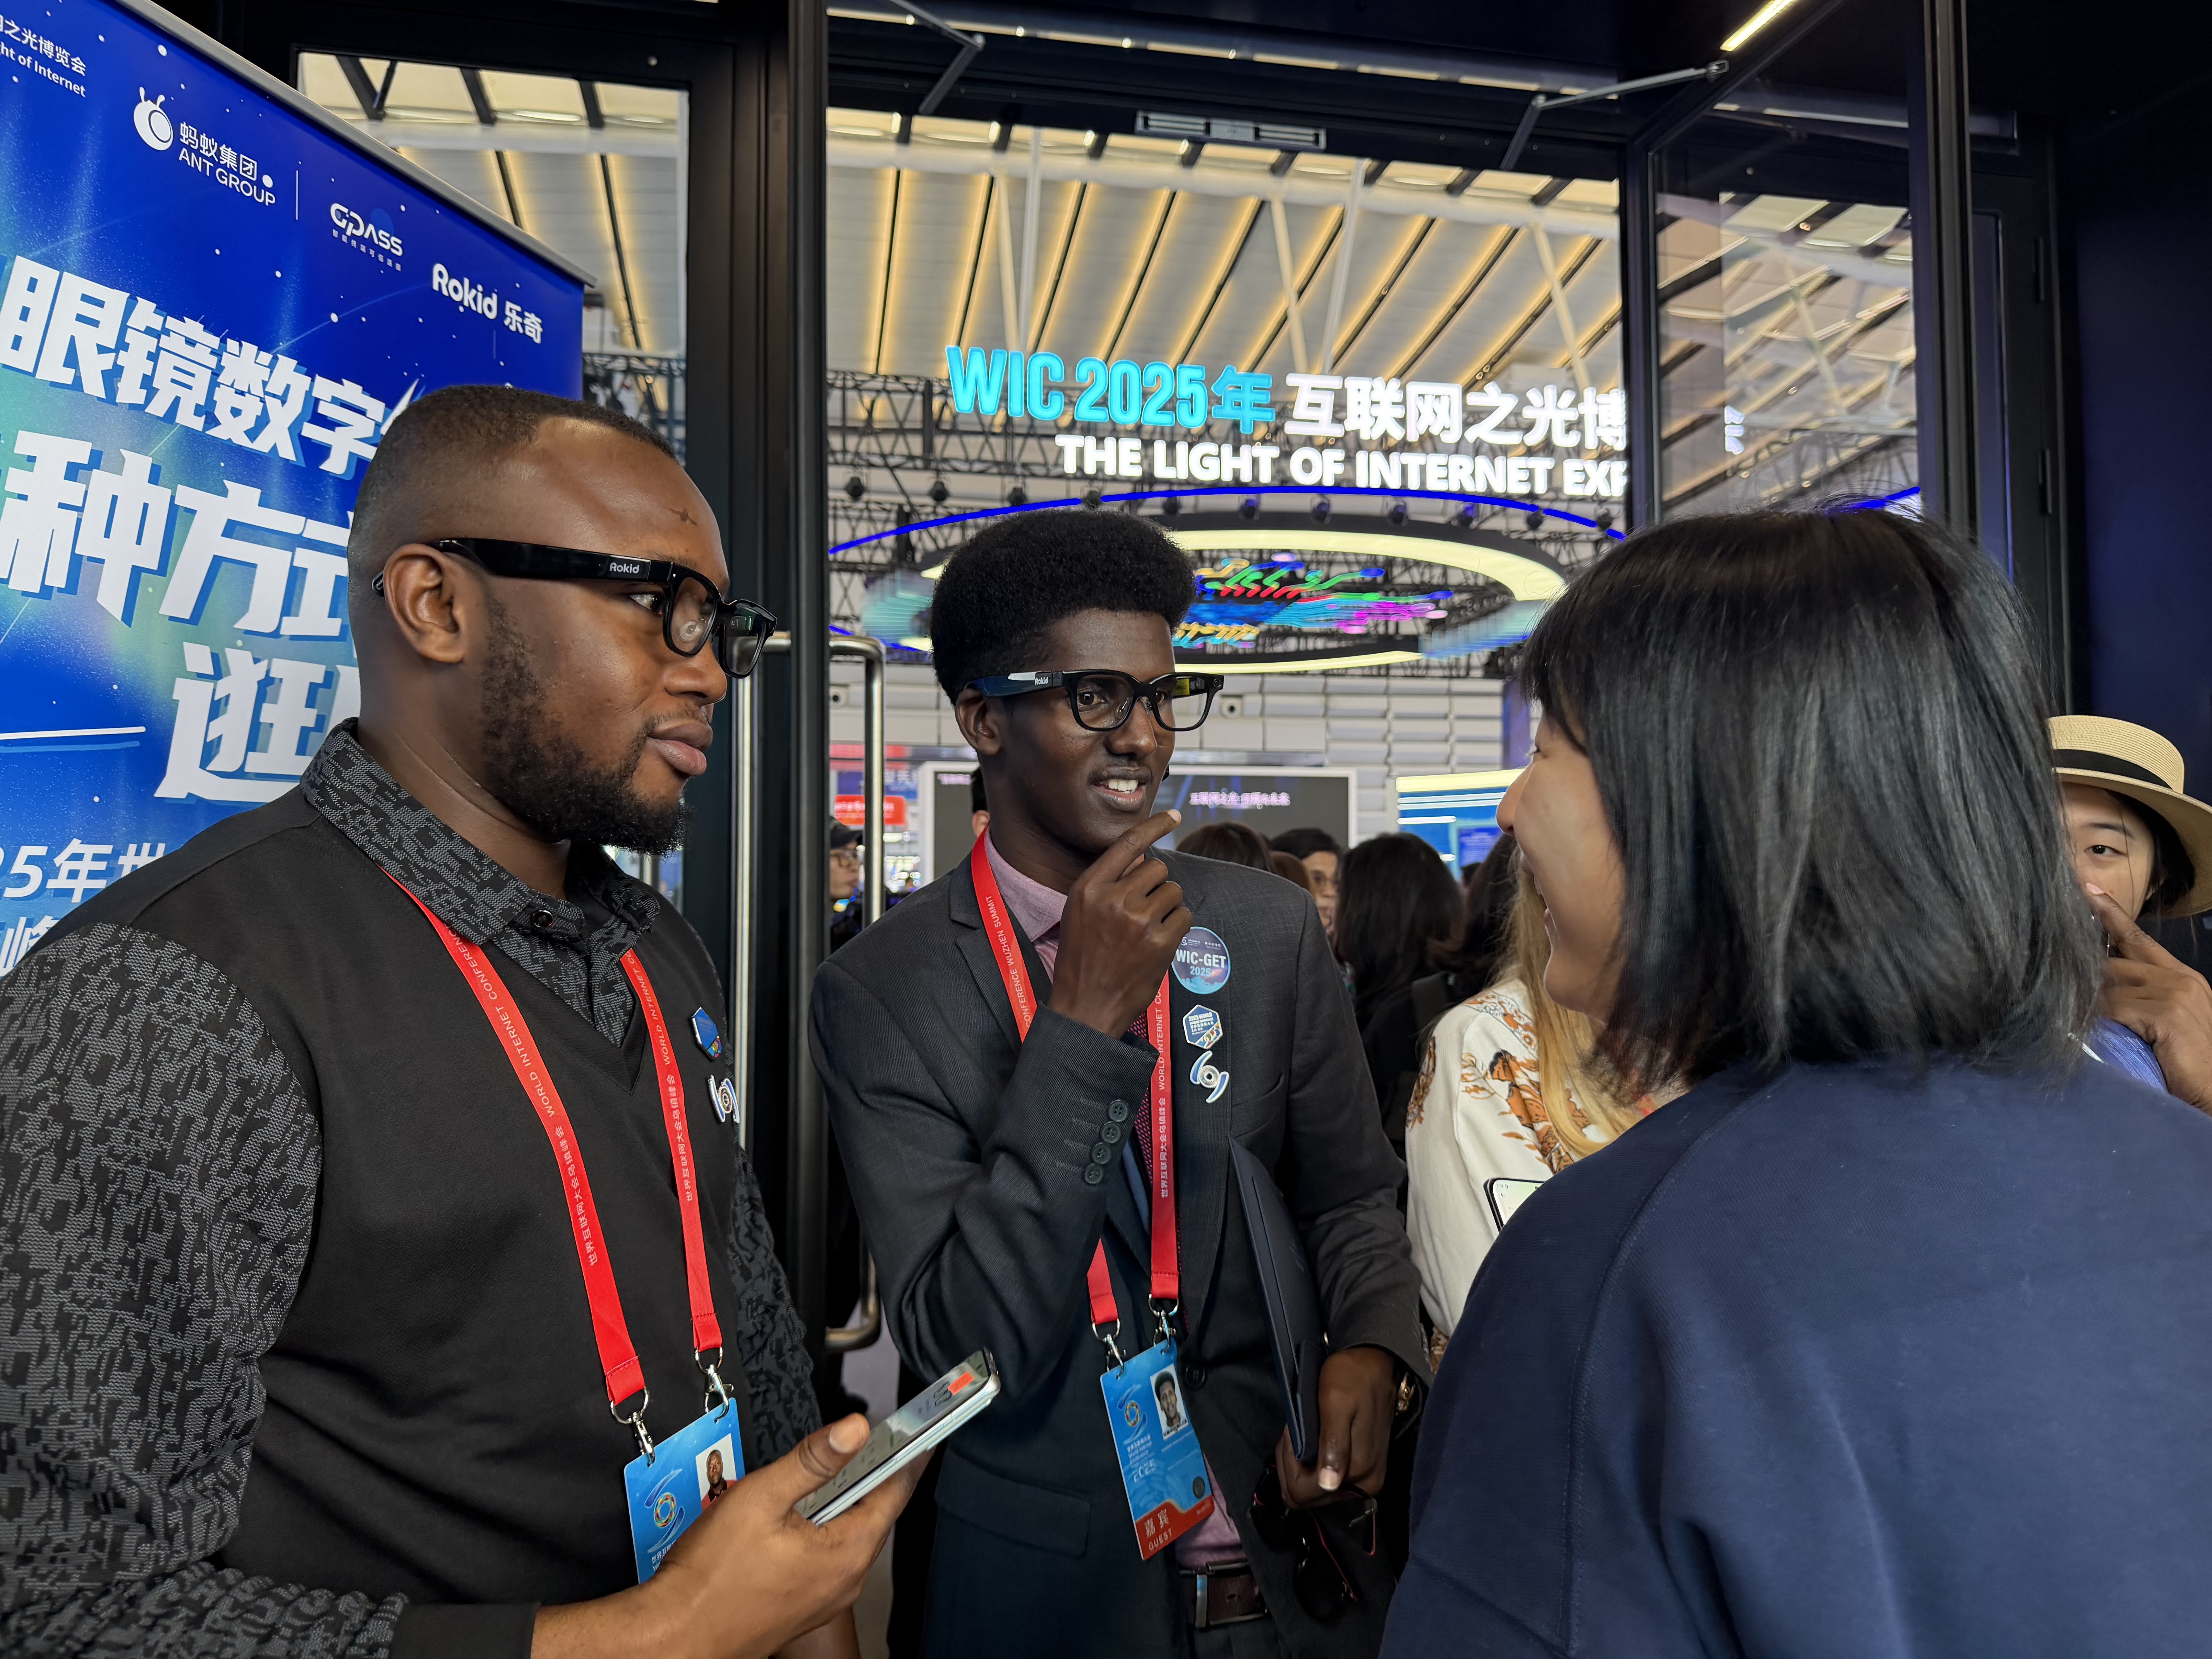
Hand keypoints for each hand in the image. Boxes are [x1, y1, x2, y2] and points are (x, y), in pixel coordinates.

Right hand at [530, 1414, 923, 1658]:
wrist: (675, 1634)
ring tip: (826, 1472)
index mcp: (846, 1553)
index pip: (895, 1492)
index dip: (904, 1456)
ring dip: (841, 1502)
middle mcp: (844, 1580)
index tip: (914, 1432)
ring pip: (847, 1535)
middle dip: (870, 1475)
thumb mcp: (762, 1499)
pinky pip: (826, 1556)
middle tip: (867, 1441)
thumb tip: (855, 1430)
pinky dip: (822, 1528)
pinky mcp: (802, 1604)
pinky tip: (796, 1515)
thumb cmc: (712, 1578)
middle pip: (873, 1513)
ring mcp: (825, 1596)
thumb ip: (812, 1460)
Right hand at [1048, 810, 1191, 1036]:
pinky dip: (1177, 927)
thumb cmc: (1082, 959)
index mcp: (1089, 888)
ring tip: (1147, 930)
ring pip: (1174, 891)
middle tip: (1143, 911)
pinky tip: (1158, 943)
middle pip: (1158, 868)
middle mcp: (1113, 898)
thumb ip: (1107, 883)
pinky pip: (1184, 916)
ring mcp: (1138, 920)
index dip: (1154, 826)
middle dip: (1157, 886)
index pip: (1128, 844)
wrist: (1085, 1006)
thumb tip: (1145, 860)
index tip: (1173, 816)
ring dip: (1168, 907)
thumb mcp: (1080, 912)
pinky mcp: (1160, 942)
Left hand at [1273, 1346, 1396, 1507]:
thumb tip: (1329, 1483)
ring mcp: (1366, 1479)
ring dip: (1299, 1465)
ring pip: (1312, 1491)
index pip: (1303, 1492)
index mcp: (1359, 1470)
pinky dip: (1310, 1463)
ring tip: (1302, 1433)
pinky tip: (1311, 1439)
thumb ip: (1333, 1443)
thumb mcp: (1335, 1401)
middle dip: (1291, 1466)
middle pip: (1307, 1497)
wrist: (1375, 1365)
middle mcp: (1366, 1483)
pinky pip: (1324, 1481)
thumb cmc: (1353, 1376)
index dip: (1288, 1465)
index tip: (1294, 1434)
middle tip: (1295, 1432)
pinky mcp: (1363, 1470)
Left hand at [2085, 882, 2211, 1111]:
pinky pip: (2116, 1008)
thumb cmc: (2183, 1063)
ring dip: (2091, 1002)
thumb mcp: (2161, 1022)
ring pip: (2110, 986)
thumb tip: (2096, 986)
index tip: (2087, 891)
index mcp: (2182, 977)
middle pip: (2115, 963)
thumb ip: (2137, 998)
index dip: (2111, 916)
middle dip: (2087, 975)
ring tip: (2075, 1014)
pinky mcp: (2167, 1015)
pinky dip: (2101, 1018)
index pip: (2139, 939)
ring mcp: (2176, 994)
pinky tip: (2094, 1029)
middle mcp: (2181, 979)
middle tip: (2058, 976)